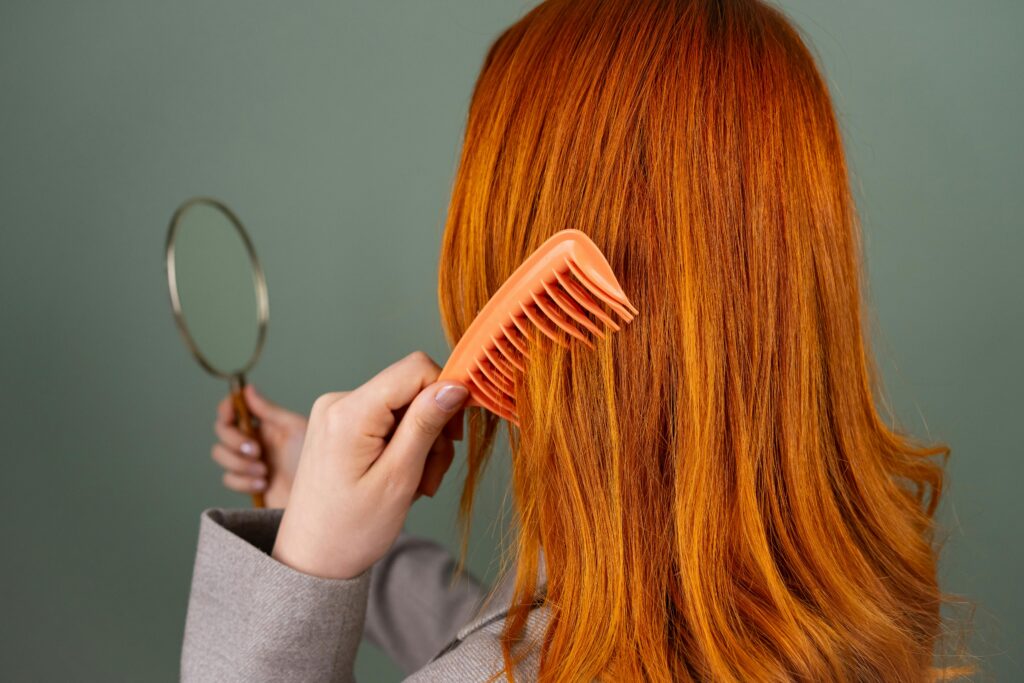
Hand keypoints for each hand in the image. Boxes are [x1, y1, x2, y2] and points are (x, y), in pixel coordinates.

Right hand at [212, 385, 306, 507]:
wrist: (320, 499)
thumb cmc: (317, 460)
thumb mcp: (295, 429)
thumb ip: (269, 410)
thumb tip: (247, 388)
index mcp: (266, 423)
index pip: (235, 408)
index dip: (227, 408)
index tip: (231, 415)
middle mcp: (255, 440)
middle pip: (222, 430)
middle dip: (235, 440)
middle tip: (257, 451)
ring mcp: (249, 461)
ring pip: (220, 454)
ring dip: (239, 463)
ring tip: (265, 472)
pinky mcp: (247, 483)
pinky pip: (228, 478)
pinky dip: (243, 482)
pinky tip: (263, 484)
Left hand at [271, 352, 467, 579]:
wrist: (312, 560)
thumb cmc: (351, 529)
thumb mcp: (399, 478)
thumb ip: (425, 424)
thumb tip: (455, 385)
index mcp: (349, 412)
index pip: (415, 369)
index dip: (445, 392)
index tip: (456, 434)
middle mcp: (338, 402)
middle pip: (411, 389)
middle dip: (433, 428)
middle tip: (432, 475)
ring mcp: (336, 412)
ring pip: (403, 406)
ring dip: (421, 443)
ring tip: (416, 485)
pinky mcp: (340, 424)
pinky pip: (386, 419)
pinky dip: (403, 446)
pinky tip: (401, 477)